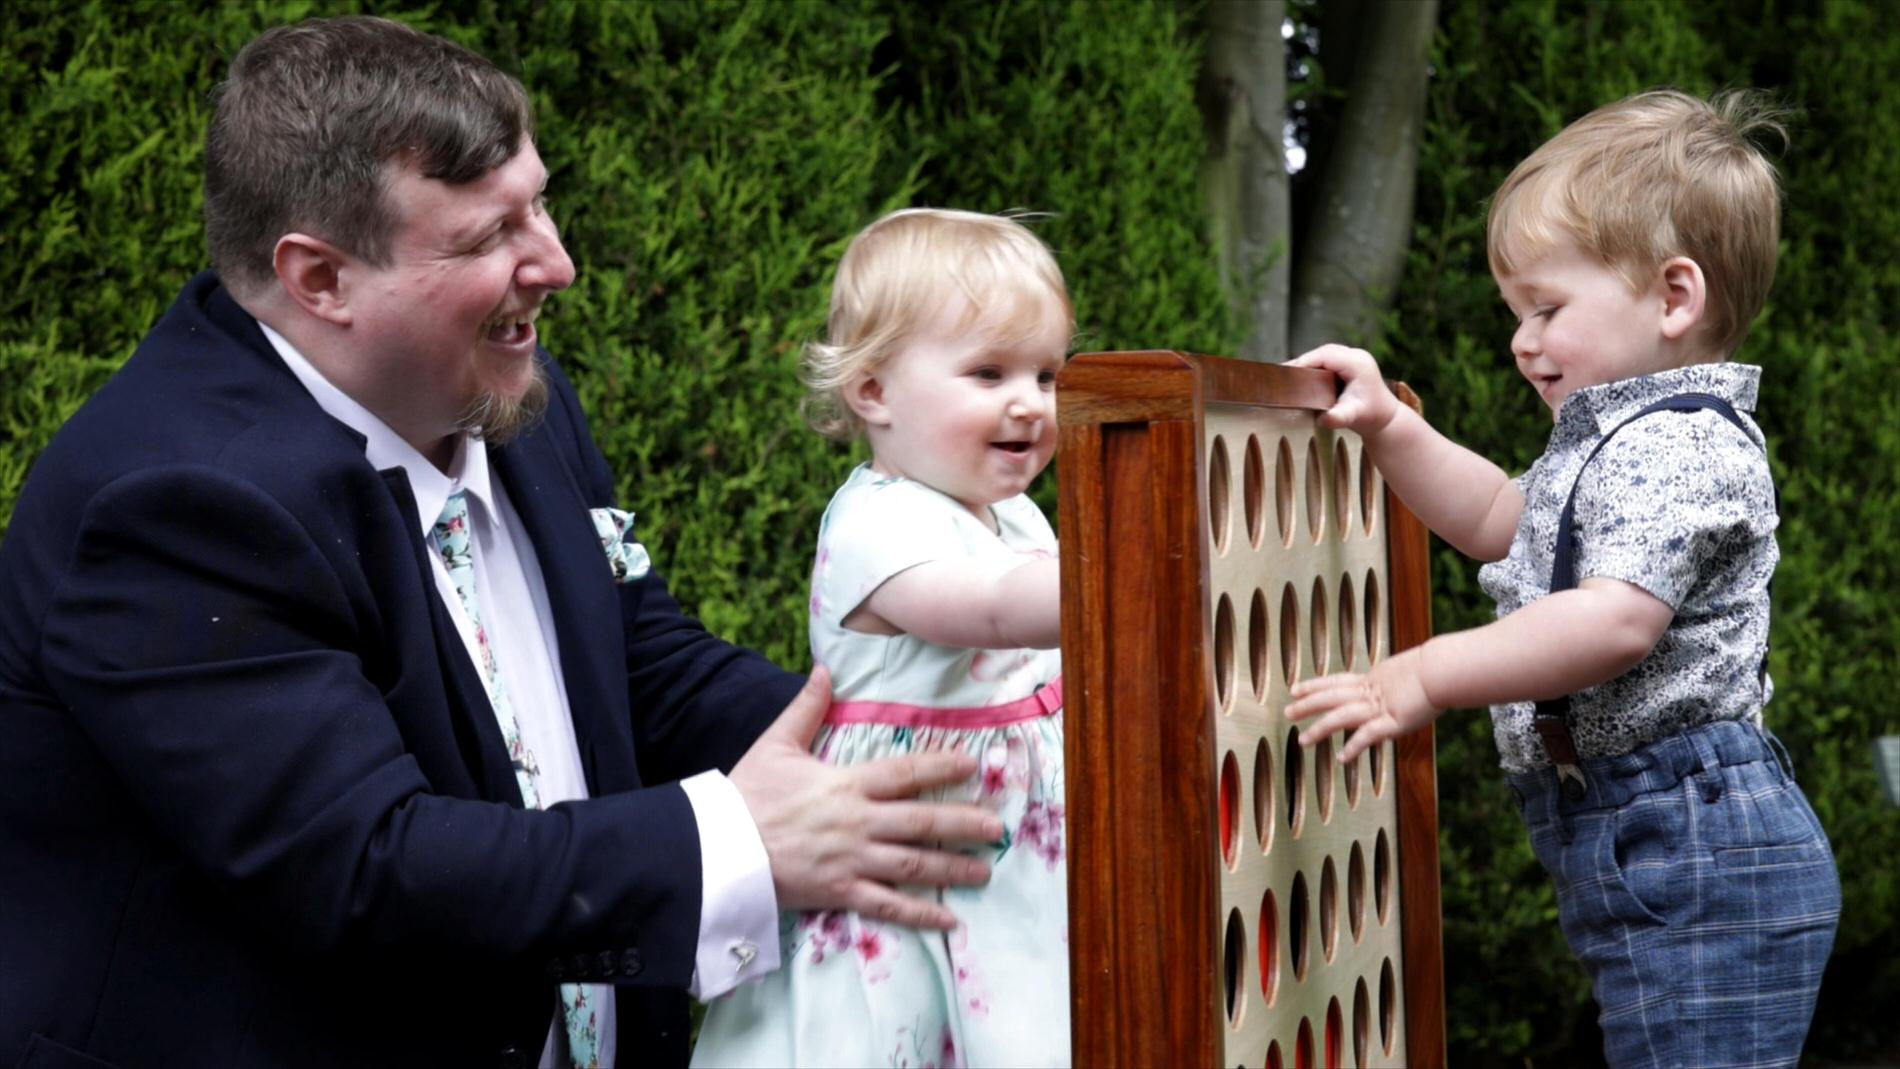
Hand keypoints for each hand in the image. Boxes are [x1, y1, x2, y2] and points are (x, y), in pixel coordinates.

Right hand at [728, 666, 1001, 929]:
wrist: (718, 849)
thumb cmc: (746, 794)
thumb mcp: (775, 744)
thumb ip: (806, 707)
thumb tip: (825, 668)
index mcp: (845, 784)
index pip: (904, 772)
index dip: (940, 766)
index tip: (971, 764)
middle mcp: (857, 823)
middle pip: (921, 821)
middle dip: (962, 823)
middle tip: (995, 826)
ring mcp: (851, 861)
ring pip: (913, 864)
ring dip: (951, 867)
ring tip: (983, 870)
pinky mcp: (840, 892)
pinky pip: (888, 906)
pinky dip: (920, 913)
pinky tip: (948, 919)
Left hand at [1285, 646, 1439, 761]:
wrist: (1445, 671)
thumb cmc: (1434, 671)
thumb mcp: (1406, 675)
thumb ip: (1392, 684)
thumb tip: (1389, 688)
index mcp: (1372, 680)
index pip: (1335, 681)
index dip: (1313, 685)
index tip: (1295, 688)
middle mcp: (1371, 693)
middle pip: (1331, 697)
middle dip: (1307, 705)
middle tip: (1286, 713)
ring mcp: (1380, 708)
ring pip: (1342, 717)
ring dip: (1320, 729)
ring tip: (1303, 741)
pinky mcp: (1393, 722)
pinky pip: (1369, 735)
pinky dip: (1354, 746)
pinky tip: (1342, 758)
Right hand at [1289, 344, 1400, 438]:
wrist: (1386, 418)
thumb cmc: (1370, 417)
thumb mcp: (1354, 418)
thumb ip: (1338, 418)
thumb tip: (1324, 419)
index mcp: (1357, 364)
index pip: (1325, 356)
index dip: (1304, 362)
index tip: (1286, 372)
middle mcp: (1356, 356)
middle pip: (1323, 352)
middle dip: (1303, 361)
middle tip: (1283, 374)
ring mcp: (1354, 357)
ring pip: (1324, 353)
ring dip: (1308, 362)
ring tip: (1290, 374)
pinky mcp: (1350, 362)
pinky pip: (1328, 358)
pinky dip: (1315, 364)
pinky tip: (1303, 375)